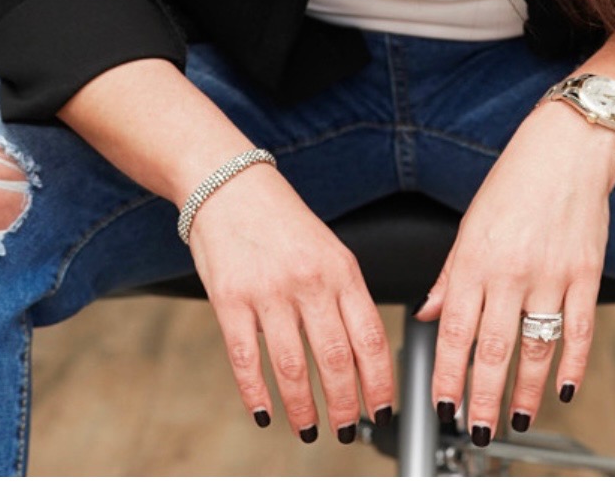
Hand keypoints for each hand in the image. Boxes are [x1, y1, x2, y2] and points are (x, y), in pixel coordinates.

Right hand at [187, 165, 394, 442]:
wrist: (230, 185)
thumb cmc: (281, 220)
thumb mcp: (329, 248)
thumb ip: (346, 295)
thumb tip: (365, 353)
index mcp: (340, 269)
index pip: (370, 337)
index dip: (380, 381)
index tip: (384, 408)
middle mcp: (309, 281)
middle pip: (336, 359)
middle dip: (345, 405)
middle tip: (346, 429)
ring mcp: (268, 291)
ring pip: (293, 367)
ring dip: (303, 408)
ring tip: (309, 428)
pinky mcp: (230, 299)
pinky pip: (245, 359)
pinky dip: (256, 394)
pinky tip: (264, 412)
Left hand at [416, 101, 614, 439]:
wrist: (568, 148)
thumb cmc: (517, 181)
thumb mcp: (471, 223)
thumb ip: (451, 275)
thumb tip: (427, 314)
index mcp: (475, 258)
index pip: (454, 330)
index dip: (447, 374)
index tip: (442, 404)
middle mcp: (511, 270)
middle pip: (492, 349)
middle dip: (482, 397)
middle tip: (478, 429)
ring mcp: (551, 275)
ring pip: (535, 348)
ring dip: (524, 391)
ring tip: (515, 418)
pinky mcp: (586, 274)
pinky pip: (579, 331)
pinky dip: (573, 366)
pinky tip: (565, 389)